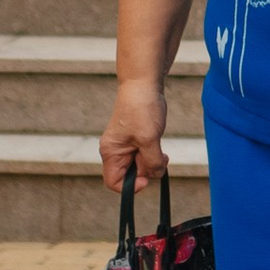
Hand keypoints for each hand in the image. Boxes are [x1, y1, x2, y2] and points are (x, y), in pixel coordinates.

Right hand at [100, 79, 168, 194]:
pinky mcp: (135, 140)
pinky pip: (144, 156)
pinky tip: (158, 143)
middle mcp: (115, 151)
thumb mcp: (149, 139)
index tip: (147, 177)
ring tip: (158, 147)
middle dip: (146, 171)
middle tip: (157, 156)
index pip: (114, 183)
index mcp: (111, 152)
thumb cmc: (141, 108)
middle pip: (130, 175)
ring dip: (152, 161)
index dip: (131, 186)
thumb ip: (151, 162)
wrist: (143, 83)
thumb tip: (154, 175)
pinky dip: (154, 154)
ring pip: (140, 166)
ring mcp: (125, 145)